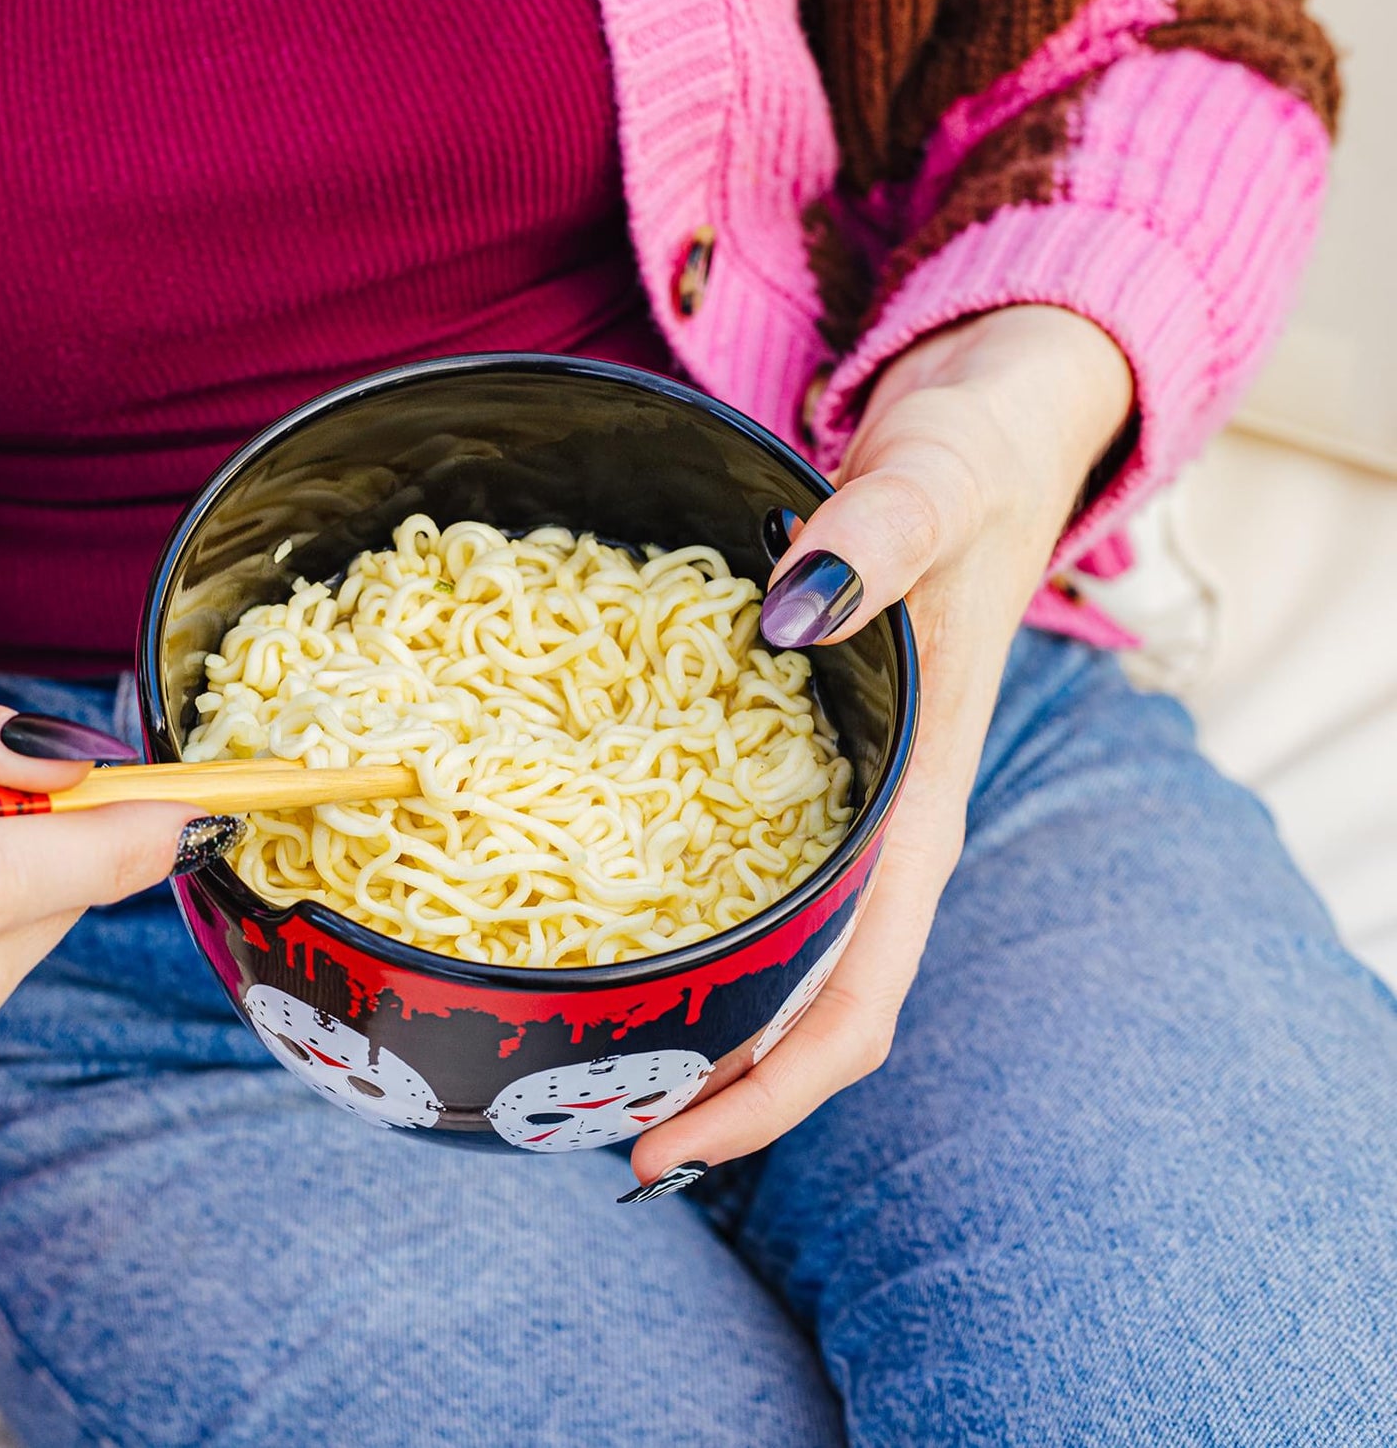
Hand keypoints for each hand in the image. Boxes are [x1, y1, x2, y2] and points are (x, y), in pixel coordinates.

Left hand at [631, 305, 1133, 1187]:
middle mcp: (878, 833)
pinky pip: (746, 878)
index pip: (856, 1002)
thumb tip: (789, 612)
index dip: (764, 1094)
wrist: (999, 424)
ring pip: (772, 959)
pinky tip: (608, 935)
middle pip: (799, 1012)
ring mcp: (841, 806)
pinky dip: (685, 934)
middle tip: (577, 1127)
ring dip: (690, 1027)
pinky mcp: (804, 764)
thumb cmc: (981, 461)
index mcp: (921, 811)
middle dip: (706, 1090)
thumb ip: (880, 535)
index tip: (662, 1149)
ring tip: (574, 1067)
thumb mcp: (940, 479)